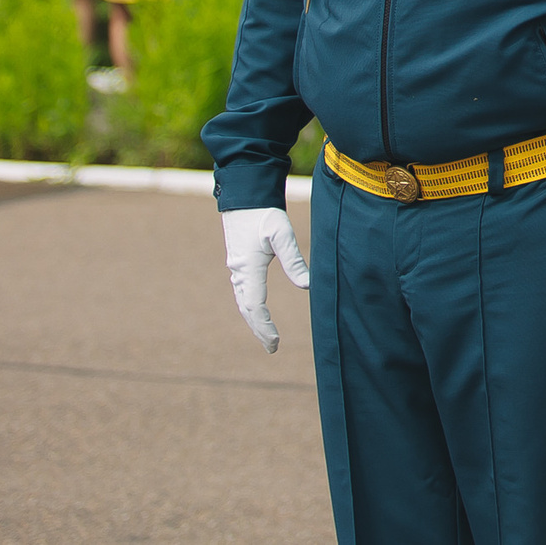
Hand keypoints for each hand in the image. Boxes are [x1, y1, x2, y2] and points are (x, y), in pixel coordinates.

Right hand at [221, 206, 309, 353]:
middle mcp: (239, 272)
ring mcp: (237, 268)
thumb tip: (308, 286)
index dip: (264, 327)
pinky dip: (250, 308)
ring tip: (267, 336)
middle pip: (247, 310)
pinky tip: (258, 312)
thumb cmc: (264, 213)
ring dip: (254, 321)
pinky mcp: (239, 262)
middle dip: (259, 330)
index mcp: (249, 269)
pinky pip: (243, 293)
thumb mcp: (281, 235)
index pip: (255, 307)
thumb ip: (294, 260)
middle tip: (272, 348)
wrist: (244, 196)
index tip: (275, 342)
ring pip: (244, 302)